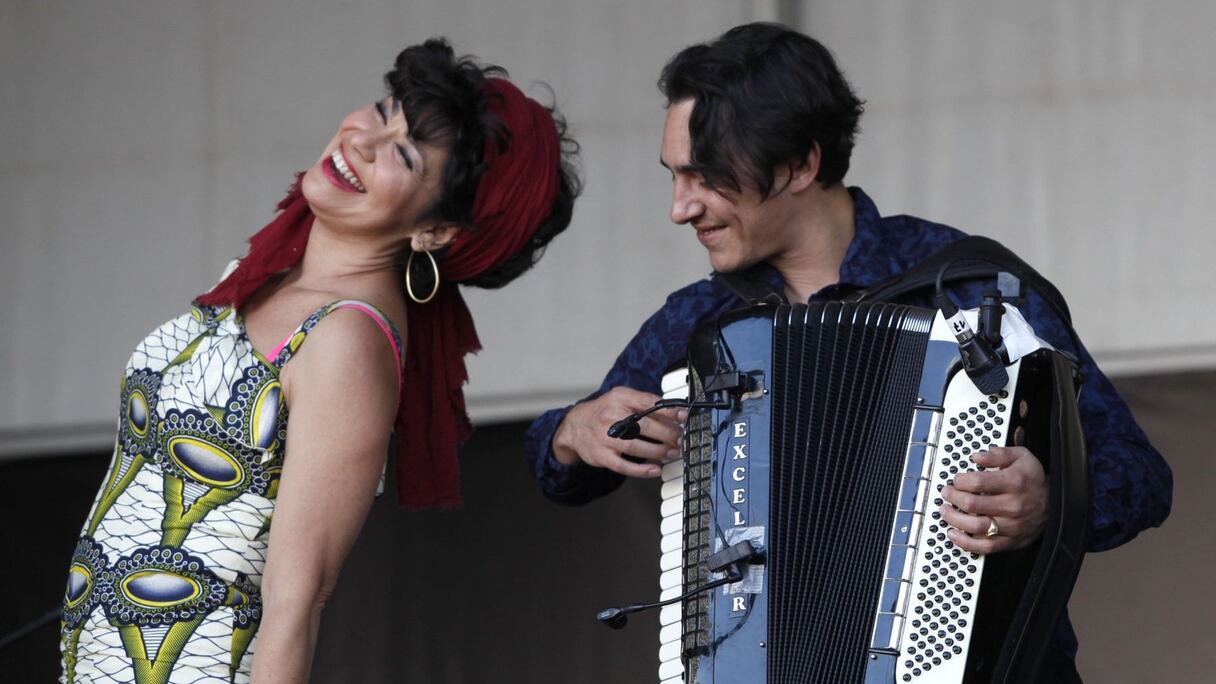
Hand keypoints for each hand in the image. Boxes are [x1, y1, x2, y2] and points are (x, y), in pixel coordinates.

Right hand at [552, 387, 686, 477]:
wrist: (574, 427)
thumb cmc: (603, 412)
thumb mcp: (621, 398)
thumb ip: (644, 402)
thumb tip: (673, 412)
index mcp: (619, 399)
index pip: (647, 402)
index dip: (668, 410)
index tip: (684, 415)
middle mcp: (611, 416)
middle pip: (645, 426)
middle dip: (667, 434)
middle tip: (680, 438)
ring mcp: (605, 438)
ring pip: (636, 447)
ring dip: (659, 451)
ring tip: (673, 452)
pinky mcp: (602, 456)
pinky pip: (624, 466)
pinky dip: (641, 470)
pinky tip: (655, 470)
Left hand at [939, 446, 1046, 554]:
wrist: (1055, 505)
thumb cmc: (1032, 480)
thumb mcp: (1021, 457)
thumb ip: (999, 454)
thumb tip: (977, 456)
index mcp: (1014, 483)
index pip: (978, 482)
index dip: (960, 481)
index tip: (956, 480)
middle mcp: (1013, 505)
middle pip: (972, 504)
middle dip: (952, 498)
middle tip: (946, 493)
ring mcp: (1011, 526)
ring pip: (976, 527)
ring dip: (954, 519)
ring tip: (945, 511)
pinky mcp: (1010, 541)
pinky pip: (985, 547)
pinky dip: (965, 543)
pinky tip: (953, 534)